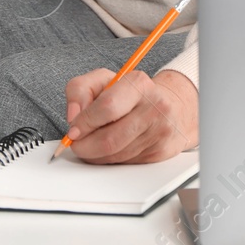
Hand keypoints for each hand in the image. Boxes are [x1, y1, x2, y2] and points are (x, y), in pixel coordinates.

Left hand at [63, 68, 197, 163]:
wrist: (171, 108)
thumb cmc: (132, 95)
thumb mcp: (103, 80)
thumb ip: (80, 89)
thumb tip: (73, 116)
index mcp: (139, 83)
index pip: (107, 107)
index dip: (85, 122)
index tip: (73, 131)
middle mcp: (154, 106)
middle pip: (110, 139)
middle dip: (86, 146)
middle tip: (77, 144)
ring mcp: (160, 131)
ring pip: (115, 155)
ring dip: (96, 155)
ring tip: (93, 144)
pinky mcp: (161, 152)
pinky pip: (126, 163)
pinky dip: (111, 160)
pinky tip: (112, 148)